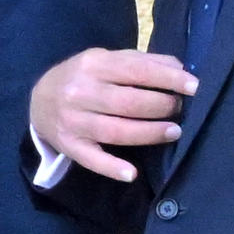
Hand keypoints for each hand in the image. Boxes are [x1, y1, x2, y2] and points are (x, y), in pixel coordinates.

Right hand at [29, 48, 197, 182]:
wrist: (39, 100)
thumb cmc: (83, 77)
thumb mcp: (106, 60)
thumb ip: (140, 62)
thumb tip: (180, 67)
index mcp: (92, 65)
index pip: (136, 71)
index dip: (168, 79)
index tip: (194, 86)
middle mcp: (80, 92)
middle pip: (129, 103)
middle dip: (162, 106)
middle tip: (180, 109)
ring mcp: (73, 121)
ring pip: (117, 131)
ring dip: (150, 133)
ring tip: (174, 131)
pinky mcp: (70, 146)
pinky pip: (92, 160)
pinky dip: (112, 168)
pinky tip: (132, 173)